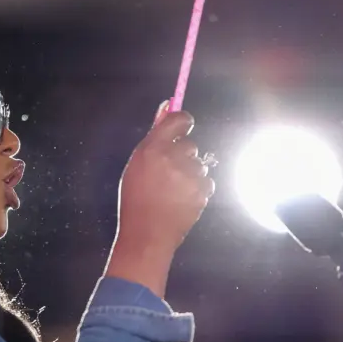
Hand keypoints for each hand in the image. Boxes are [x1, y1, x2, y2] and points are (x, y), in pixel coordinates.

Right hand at [105, 101, 214, 296]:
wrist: (147, 236)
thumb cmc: (136, 200)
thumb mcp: (136, 165)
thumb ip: (155, 134)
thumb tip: (167, 104)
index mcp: (152, 149)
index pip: (179, 119)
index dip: (182, 122)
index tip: (181, 128)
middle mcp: (173, 159)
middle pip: (189, 145)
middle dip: (182, 156)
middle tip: (167, 175)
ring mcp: (190, 176)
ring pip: (199, 164)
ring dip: (190, 174)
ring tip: (173, 192)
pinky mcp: (203, 191)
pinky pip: (206, 181)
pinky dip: (197, 189)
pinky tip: (182, 200)